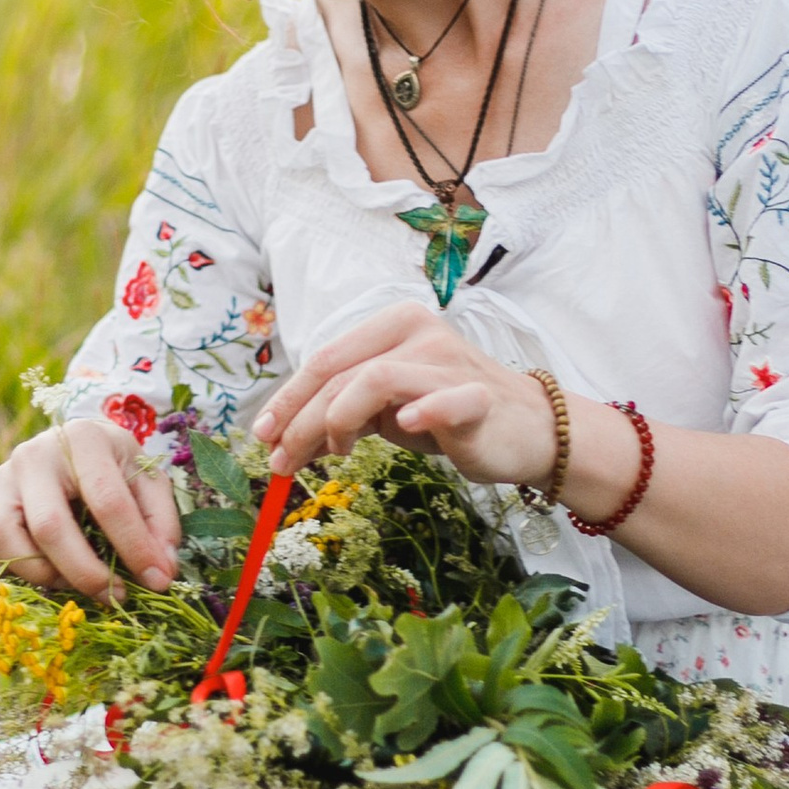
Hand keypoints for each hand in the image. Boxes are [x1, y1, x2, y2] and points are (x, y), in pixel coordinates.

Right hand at [0, 422, 181, 600]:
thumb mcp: (147, 480)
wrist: (71, 447)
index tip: (155, 582)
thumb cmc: (113, 467)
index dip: (134, 547)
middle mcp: (32, 454)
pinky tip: (34, 571)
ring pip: (1, 536)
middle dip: (85, 573)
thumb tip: (161, 573)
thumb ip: (160, 522)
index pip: (108, 501)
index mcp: (83, 439)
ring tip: (71, 581)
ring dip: (39, 573)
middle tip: (112, 596)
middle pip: (49, 526)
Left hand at [253, 305, 554, 490]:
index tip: (263, 436)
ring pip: (374, 381)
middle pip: (340, 373)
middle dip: (300, 420)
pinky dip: (423, 411)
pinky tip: (404, 426)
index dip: (287, 399)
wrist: (525, 429)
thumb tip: (281, 439)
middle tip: (280, 462)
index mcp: (393, 326)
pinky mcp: (477, 397)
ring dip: (337, 422)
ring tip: (336, 454)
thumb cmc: (448, 414)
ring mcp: (449, 363)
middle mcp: (418, 333)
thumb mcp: (386, 409)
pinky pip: (446, 400)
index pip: (325, 359)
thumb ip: (342, 411)